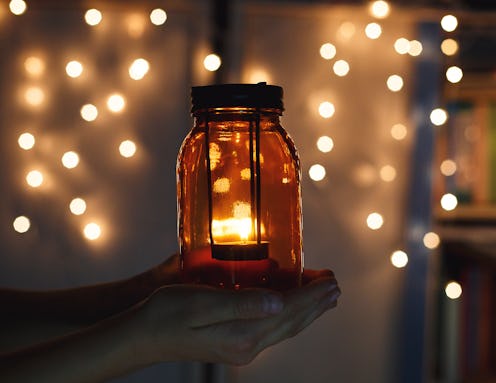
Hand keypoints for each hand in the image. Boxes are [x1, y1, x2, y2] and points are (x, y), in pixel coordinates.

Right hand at [134, 269, 339, 365]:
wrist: (142, 336)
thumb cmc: (167, 313)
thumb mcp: (202, 302)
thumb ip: (243, 302)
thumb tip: (280, 301)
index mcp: (243, 334)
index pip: (288, 311)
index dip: (312, 295)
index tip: (331, 281)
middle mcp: (247, 345)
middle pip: (291, 322)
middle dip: (316, 304)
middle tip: (335, 287)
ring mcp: (241, 348)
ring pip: (284, 327)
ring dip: (306, 311)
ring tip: (323, 298)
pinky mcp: (233, 344)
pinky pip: (271, 329)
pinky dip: (288, 316)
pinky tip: (290, 308)